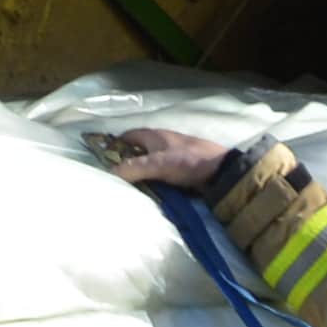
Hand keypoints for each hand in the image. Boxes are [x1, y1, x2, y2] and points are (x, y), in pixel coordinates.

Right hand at [95, 126, 240, 195]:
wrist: (221, 171)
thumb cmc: (188, 162)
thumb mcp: (157, 164)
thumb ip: (134, 168)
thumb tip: (111, 173)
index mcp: (156, 135)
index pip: (129, 135)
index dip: (116, 144)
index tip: (104, 159)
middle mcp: (164, 142)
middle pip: (139, 150)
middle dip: (127, 161)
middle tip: (115, 178)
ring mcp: (175, 155)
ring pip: (151, 162)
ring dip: (142, 173)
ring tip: (130, 188)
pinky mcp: (184, 169)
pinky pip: (162, 173)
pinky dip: (155, 180)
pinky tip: (151, 191)